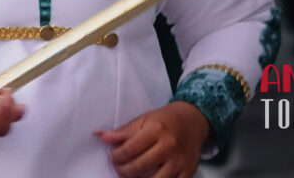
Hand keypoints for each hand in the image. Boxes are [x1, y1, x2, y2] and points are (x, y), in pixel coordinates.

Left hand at [95, 101, 210, 177]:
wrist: (192, 120)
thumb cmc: (165, 120)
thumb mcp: (143, 120)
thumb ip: (123, 131)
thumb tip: (101, 136)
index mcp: (156, 130)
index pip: (129, 150)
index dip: (116, 157)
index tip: (114, 157)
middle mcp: (169, 146)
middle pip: (139, 168)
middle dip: (124, 171)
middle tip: (121, 168)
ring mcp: (179, 161)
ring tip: (134, 175)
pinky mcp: (188, 172)